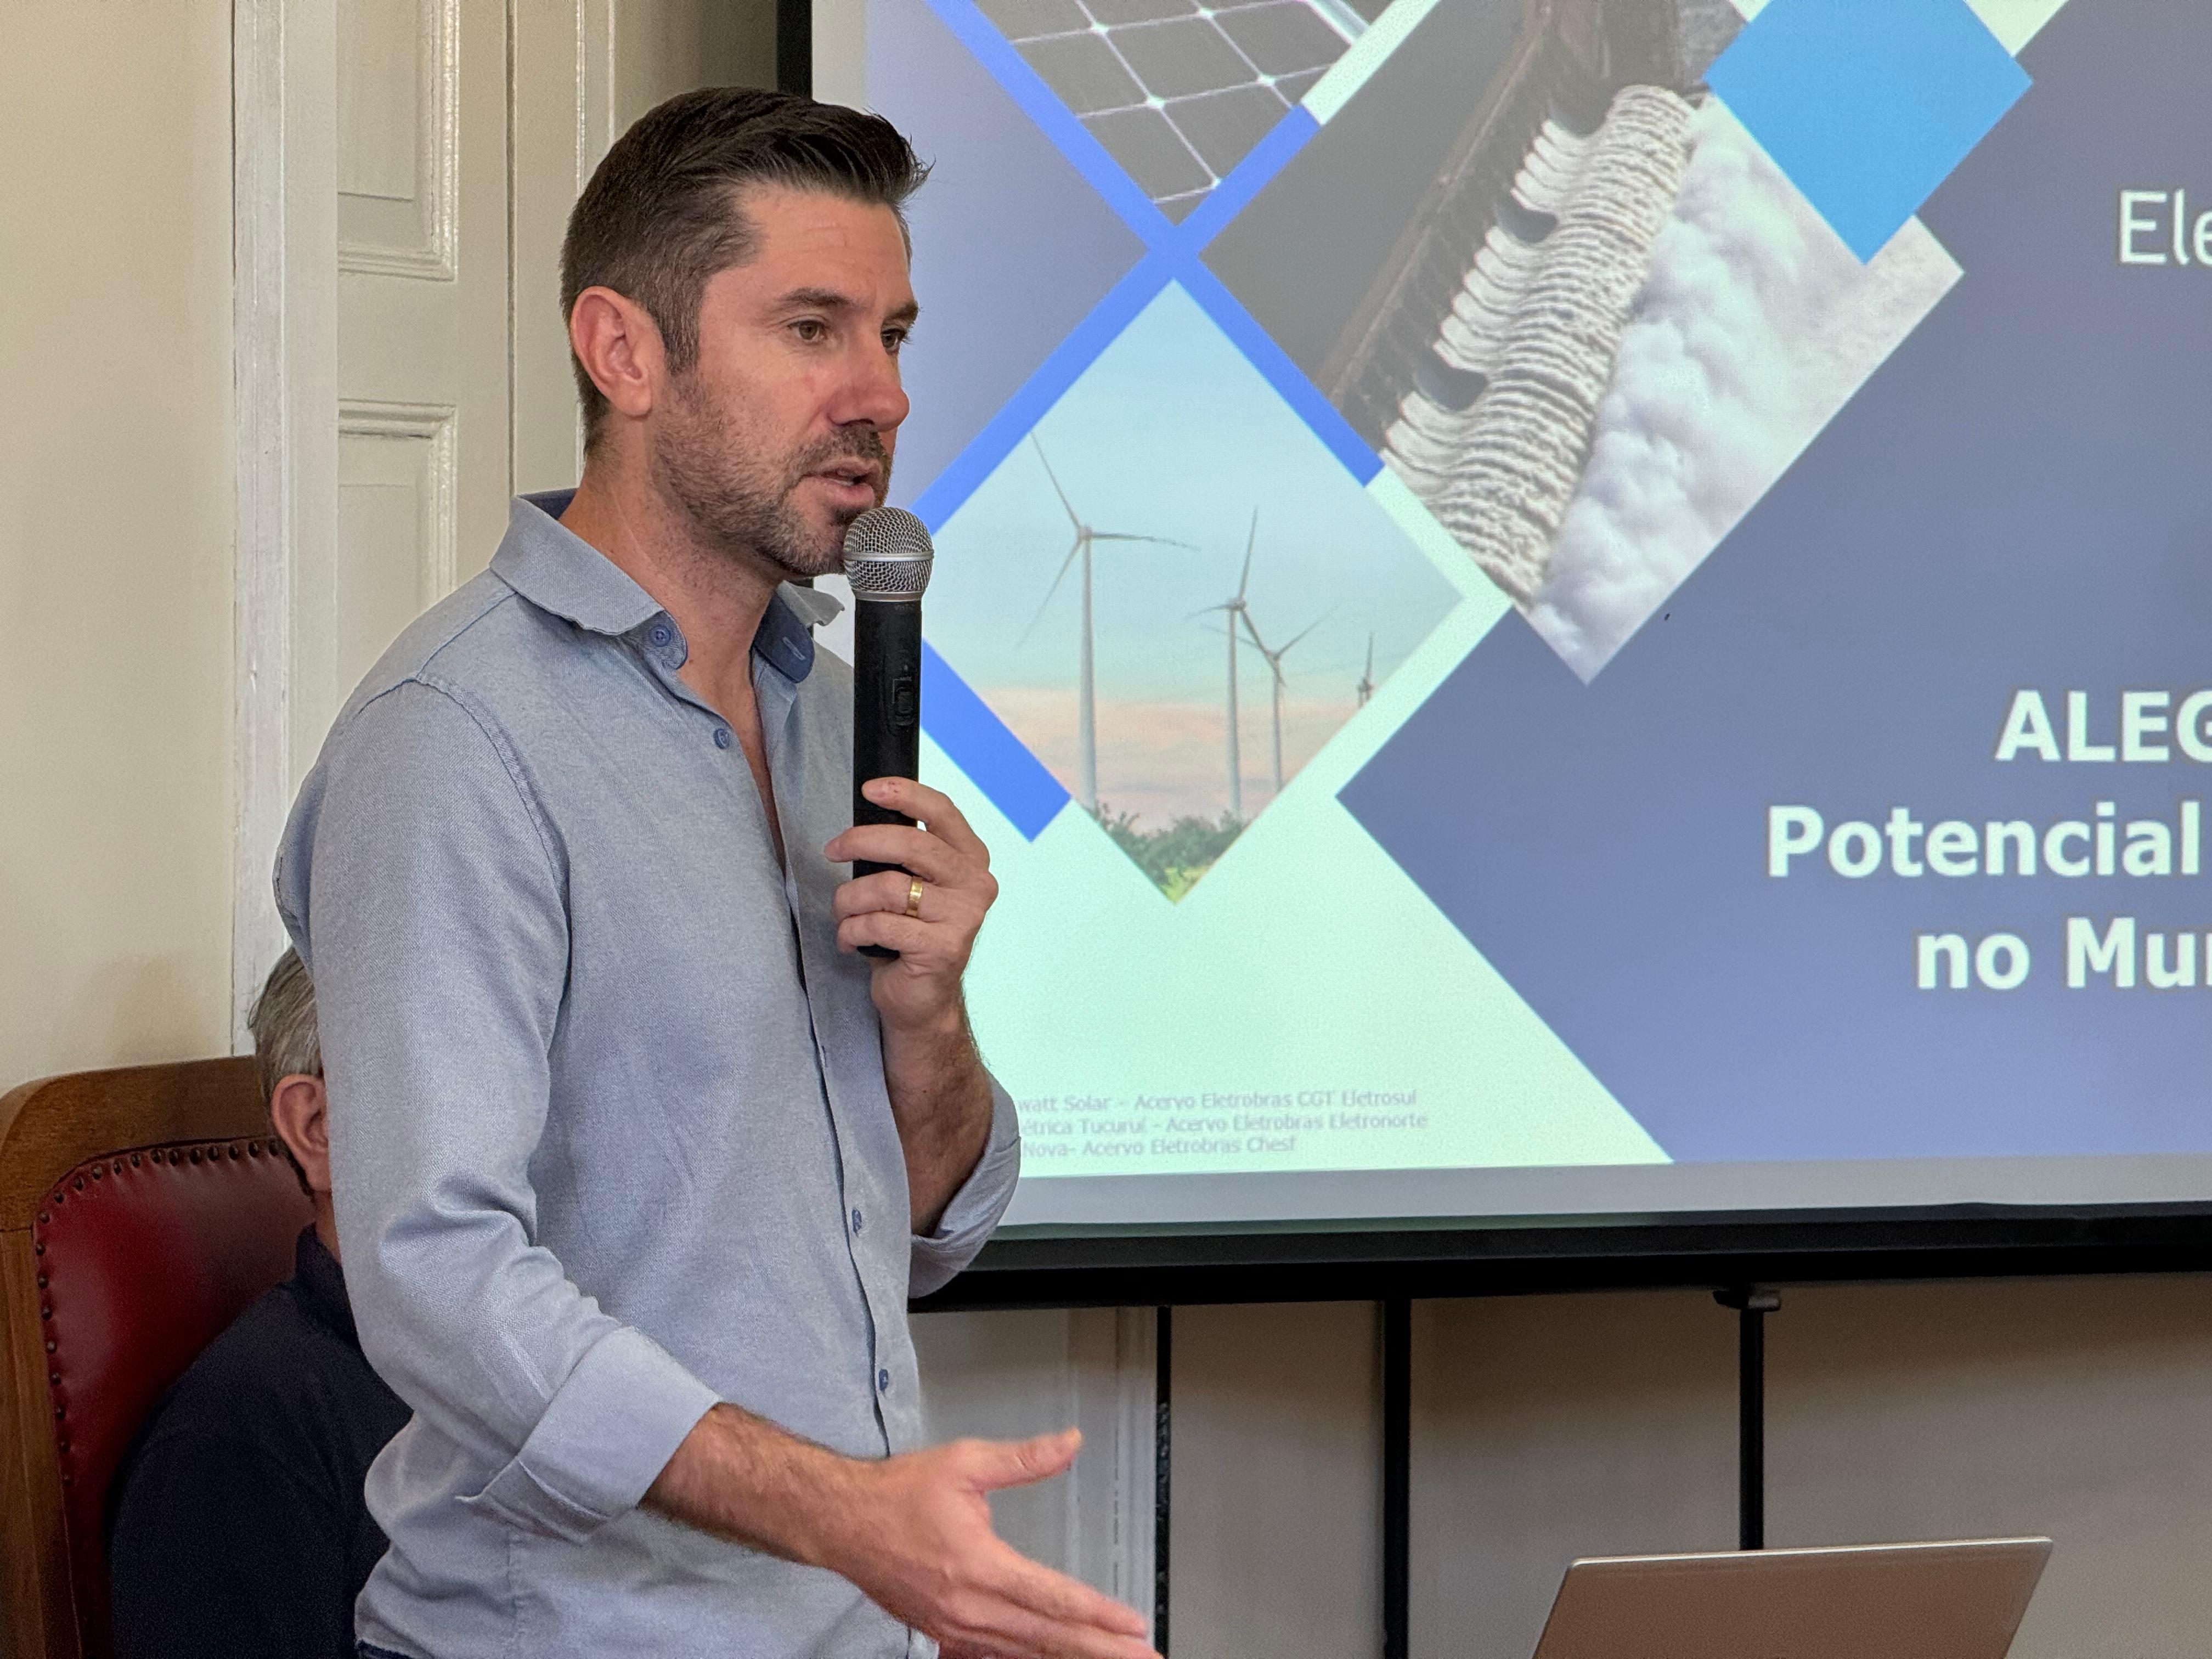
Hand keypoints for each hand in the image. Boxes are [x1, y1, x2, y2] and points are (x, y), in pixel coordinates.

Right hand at [818, 1429, 1157, 1658]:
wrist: (841, 1522)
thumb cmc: (897, 1493)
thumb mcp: (964, 1462)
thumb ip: (1023, 1459)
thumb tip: (1069, 1443)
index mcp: (978, 1566)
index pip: (1052, 1597)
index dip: (1097, 1614)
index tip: (1134, 1625)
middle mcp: (969, 1606)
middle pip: (1047, 1636)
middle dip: (1099, 1649)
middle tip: (1142, 1657)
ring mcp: (954, 1626)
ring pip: (1025, 1652)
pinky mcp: (943, 1632)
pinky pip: (995, 1655)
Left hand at [825, 778, 997, 1031]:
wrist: (923, 1000)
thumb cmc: (911, 935)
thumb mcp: (915, 885)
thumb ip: (906, 854)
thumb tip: (863, 821)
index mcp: (971, 859)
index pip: (943, 812)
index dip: (906, 795)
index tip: (869, 789)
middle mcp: (975, 884)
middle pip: (911, 844)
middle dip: (860, 841)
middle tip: (832, 849)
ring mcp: (963, 918)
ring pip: (886, 887)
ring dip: (849, 900)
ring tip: (844, 915)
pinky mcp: (942, 949)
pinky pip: (879, 925)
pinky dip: (852, 931)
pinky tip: (852, 942)